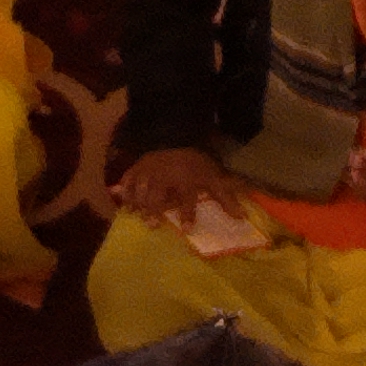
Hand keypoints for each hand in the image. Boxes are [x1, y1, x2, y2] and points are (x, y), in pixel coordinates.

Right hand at [115, 145, 244, 228]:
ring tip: (134, 215)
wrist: (178, 136)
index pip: (188, 198)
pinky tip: (122, 203)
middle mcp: (166, 175)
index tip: (187, 229)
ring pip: (141, 187)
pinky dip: (124, 190)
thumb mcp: (213, 178)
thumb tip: (242, 218)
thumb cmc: (196, 164)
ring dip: (138, 202)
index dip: (188, 213)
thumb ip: (225, 198)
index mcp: (186, 179)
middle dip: (154, 209)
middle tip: (151, 225)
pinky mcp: (138, 166)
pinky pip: (128, 178)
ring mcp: (150, 170)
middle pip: (158, 193)